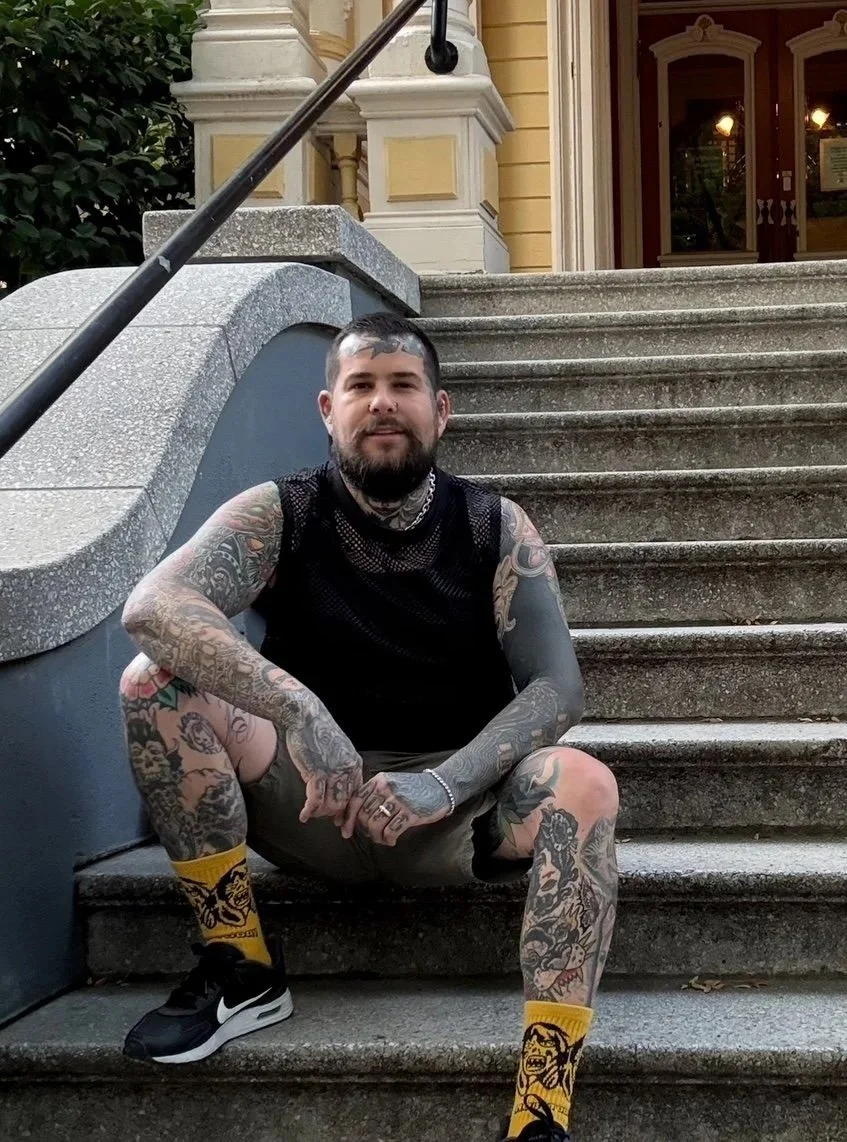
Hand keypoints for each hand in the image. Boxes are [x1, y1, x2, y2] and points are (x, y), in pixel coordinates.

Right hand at [283, 702, 362, 825]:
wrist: (305, 715)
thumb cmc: (317, 731)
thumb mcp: (337, 749)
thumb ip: (340, 767)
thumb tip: (336, 787)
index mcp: (354, 763)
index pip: (357, 794)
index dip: (350, 809)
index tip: (343, 819)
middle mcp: (348, 769)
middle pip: (347, 803)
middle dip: (338, 816)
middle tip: (330, 823)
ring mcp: (333, 772)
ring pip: (332, 805)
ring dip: (321, 813)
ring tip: (312, 814)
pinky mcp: (317, 773)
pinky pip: (316, 801)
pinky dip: (310, 811)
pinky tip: (304, 816)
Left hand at [342, 770, 452, 846]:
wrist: (440, 787)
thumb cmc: (413, 789)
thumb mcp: (391, 784)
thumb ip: (374, 795)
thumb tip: (354, 816)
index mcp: (379, 780)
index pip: (355, 800)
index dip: (347, 818)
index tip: (345, 831)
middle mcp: (386, 788)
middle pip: (363, 815)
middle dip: (364, 830)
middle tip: (371, 836)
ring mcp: (398, 800)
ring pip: (374, 824)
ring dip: (376, 837)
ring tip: (382, 839)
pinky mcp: (410, 813)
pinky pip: (390, 831)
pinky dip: (388, 840)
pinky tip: (391, 841)